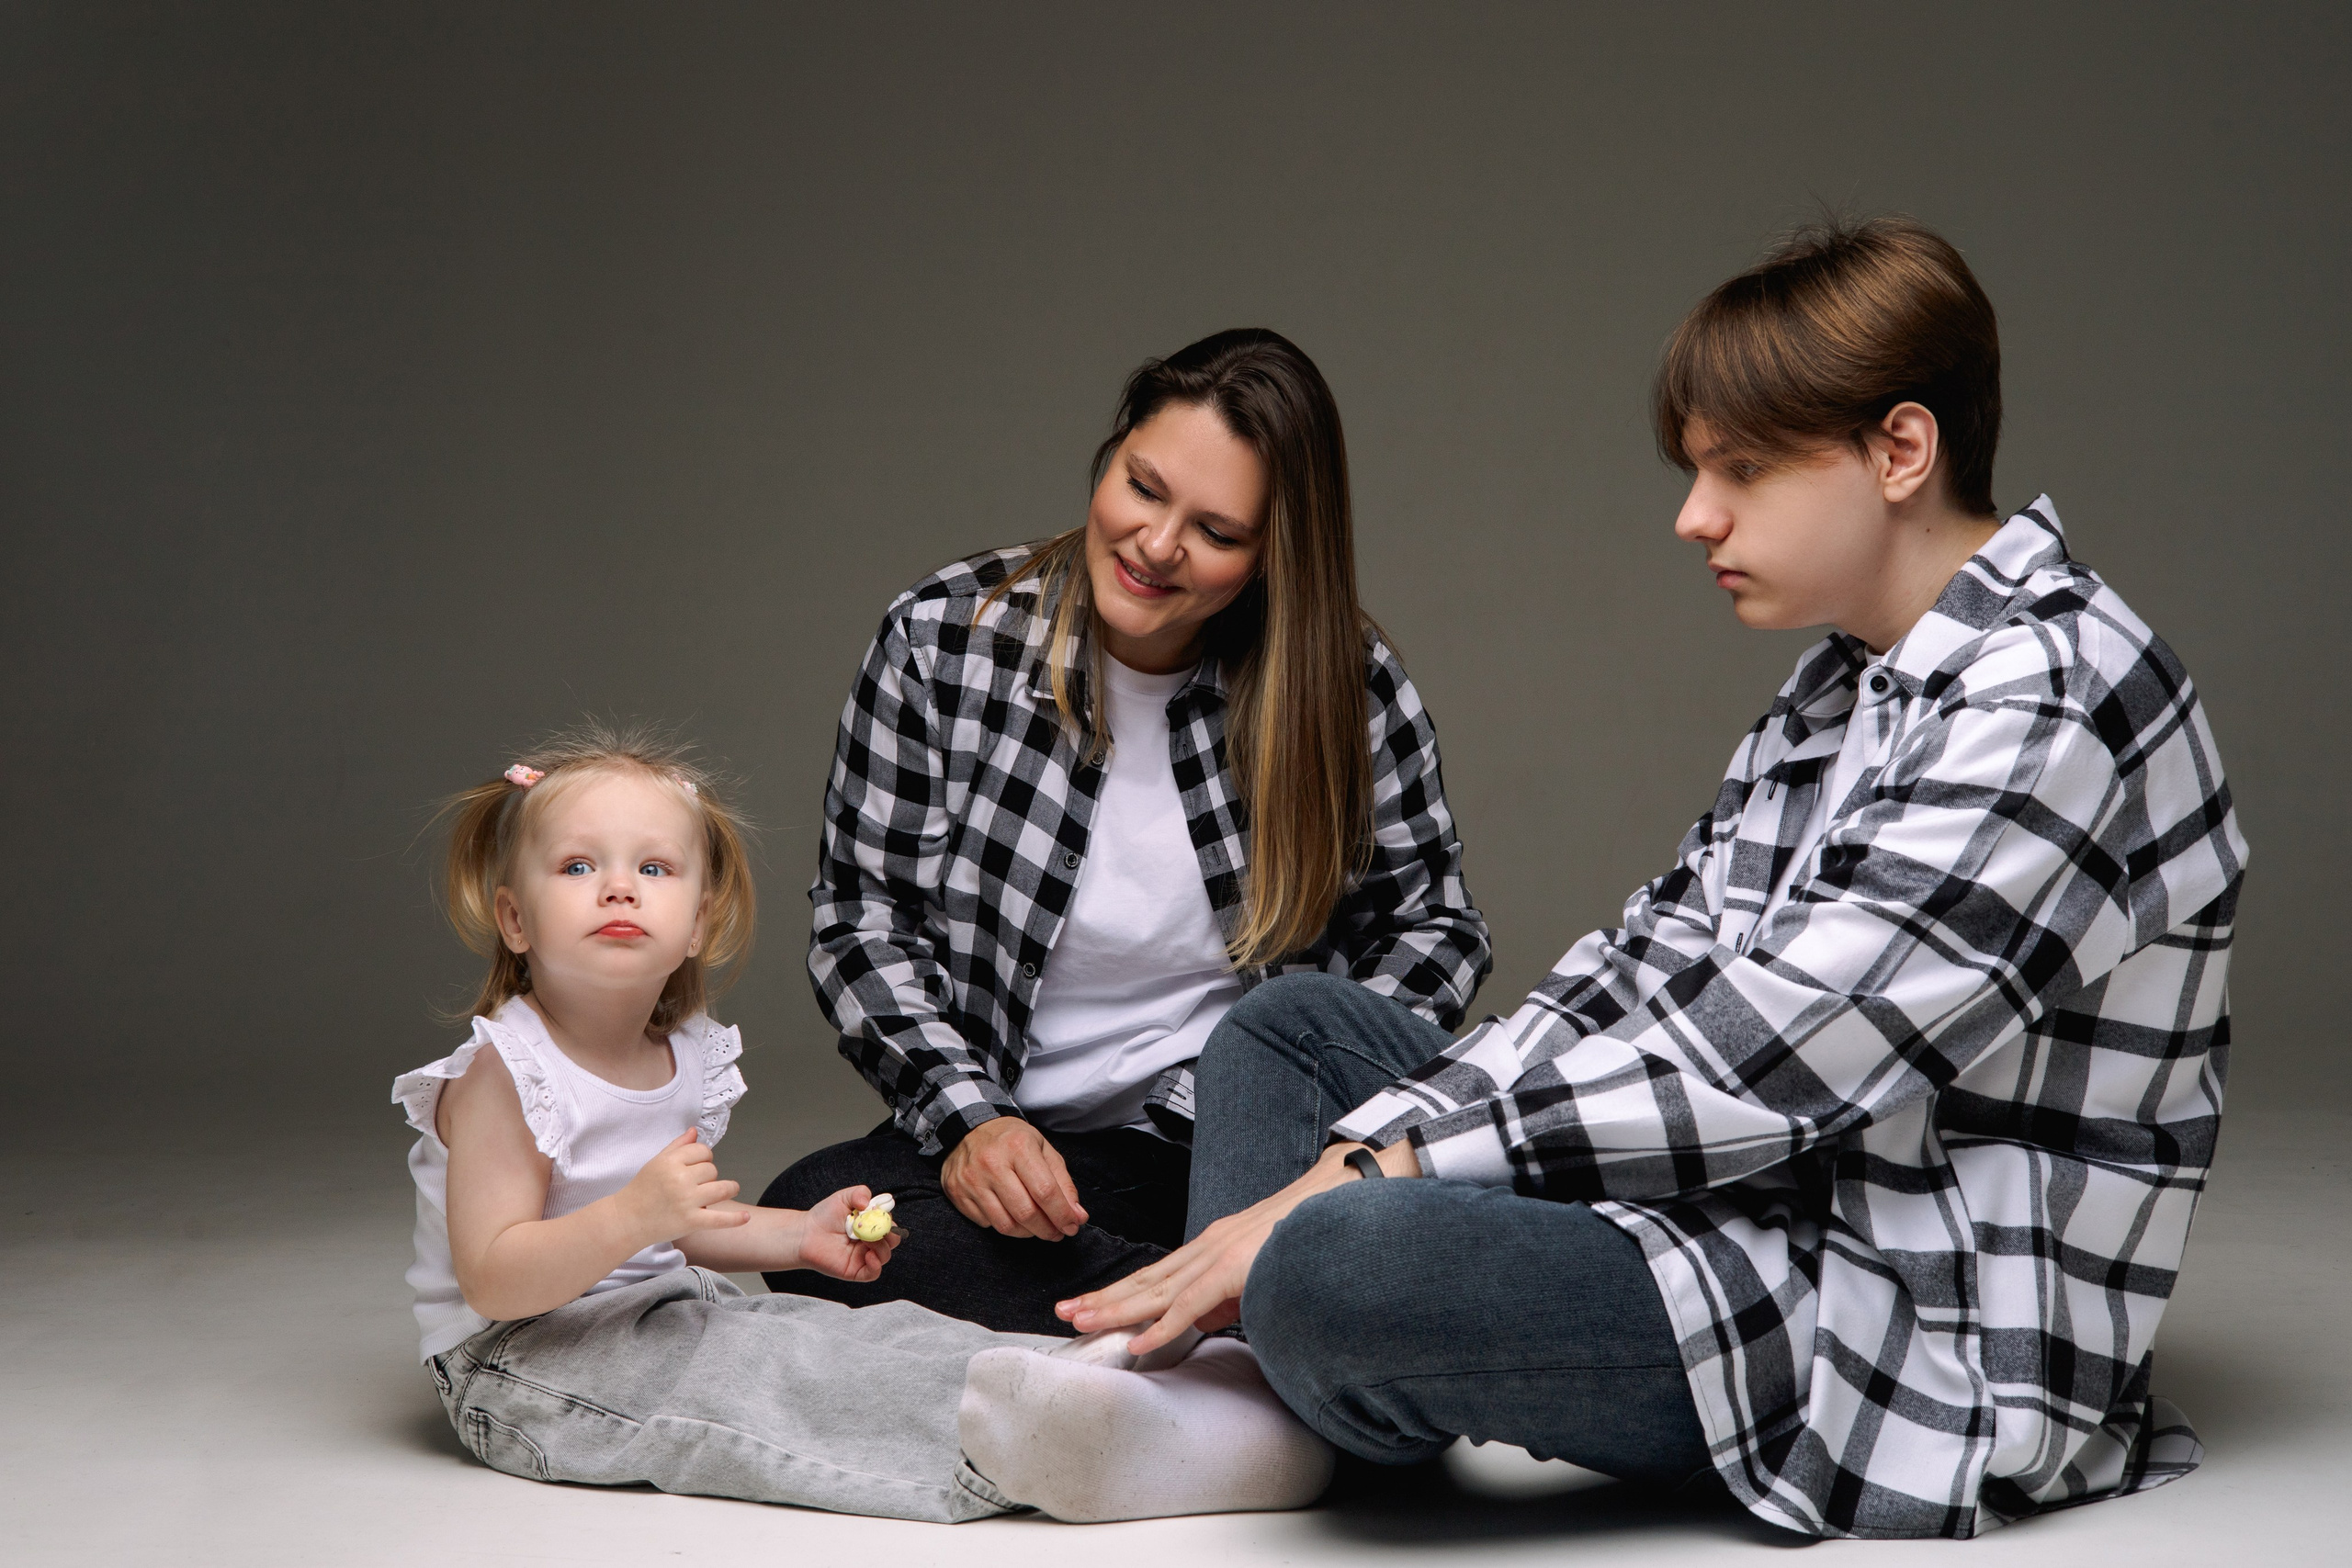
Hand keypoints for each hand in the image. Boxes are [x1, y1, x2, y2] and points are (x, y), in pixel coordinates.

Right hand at [617, 1129, 746, 1244]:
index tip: (698, 1165)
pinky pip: (719, 1219)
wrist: (627, 1219)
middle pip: (712, 1170)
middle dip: (709, 1175)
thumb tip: (695, 1131)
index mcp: (670, 1162)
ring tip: (730, 1189)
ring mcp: (686, 1201)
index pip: (702, 1151)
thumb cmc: (641, 1190)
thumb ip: (677, 1146)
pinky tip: (745, 1217)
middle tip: (698, 1184)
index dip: (703, 1157)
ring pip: (721, 1188)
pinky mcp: (691, 1222)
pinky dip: (735, 1219)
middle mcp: (680, 1180)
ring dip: (729, 1188)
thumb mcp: (656, 1162)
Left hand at [791, 1184, 902, 1282]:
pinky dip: (876, 1265)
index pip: (890, 1224)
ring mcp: (863, 1256)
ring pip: (885, 1256)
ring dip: (880, 1246)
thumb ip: (859, 1193)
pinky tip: (868, 1256)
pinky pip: (873, 1273)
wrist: (805, 1234)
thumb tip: (869, 1202)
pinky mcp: (855, 1270)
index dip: (889, 1220)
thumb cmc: (824, 1216)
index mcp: (870, 1224)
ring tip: (865, 1239)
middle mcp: (870, 1241)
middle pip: (892, 1241)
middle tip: (877, 1228)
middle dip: (889, 1234)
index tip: (880, 1214)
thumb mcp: (843, 1198)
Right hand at [941, 1116, 1087, 1239]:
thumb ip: (1063, 1183)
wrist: (968, 1129)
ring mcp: (971, 1180)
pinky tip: (1012, 1215)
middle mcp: (991, 1163)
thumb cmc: (1013, 1140)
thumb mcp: (1043, 1150)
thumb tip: (1077, 1216)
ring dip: (1027, 1233)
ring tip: (1037, 1227)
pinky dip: (1004, 1225)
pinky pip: (986, 1223)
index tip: (1072, 1226)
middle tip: (1057, 1233)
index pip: (1045, 1191)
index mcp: (1018, 1146)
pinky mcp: (957, 1193)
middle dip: (1047, 1230)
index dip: (1062, 1215)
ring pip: (1005, 1225)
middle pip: (1025, 1213)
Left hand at [1057, 1142, 1403, 1352]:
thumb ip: (1225, 1294)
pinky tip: (1139, 1341)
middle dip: (1103, 1297)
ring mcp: (1219, 1255)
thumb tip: (1199, 1319)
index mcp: (1209, 1247)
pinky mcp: (1236, 1267)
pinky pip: (1192, 1302)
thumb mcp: (1255, 1269)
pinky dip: (1162, 1325)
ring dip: (1117, 1309)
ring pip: (1157, 1290)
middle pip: (1145, 1279)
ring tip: (1083, 1321)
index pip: (1154, 1275)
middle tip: (1065, 1312)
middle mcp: (1206, 1247)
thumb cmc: (1304, 1232)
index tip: (1089, 1306)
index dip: (1119, 1292)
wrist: (1338, 1196)